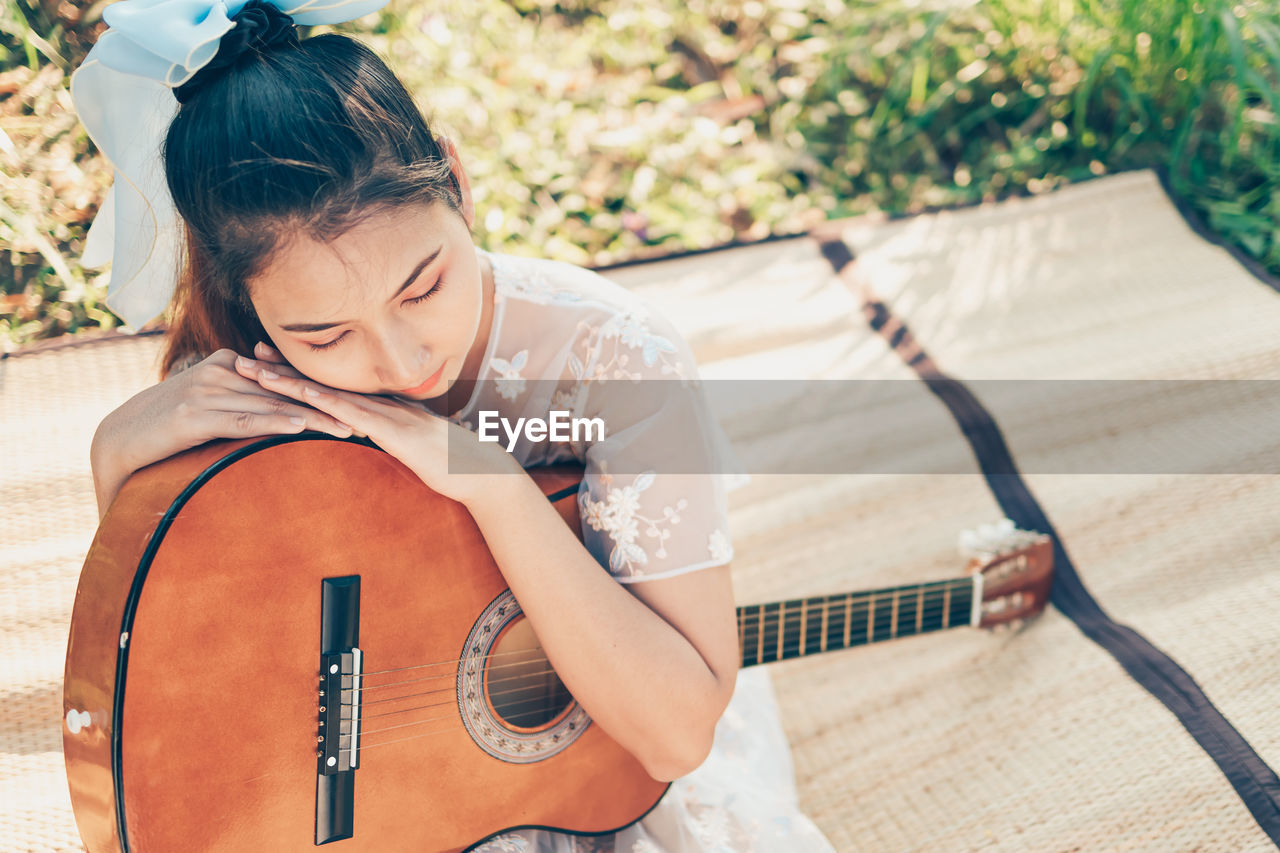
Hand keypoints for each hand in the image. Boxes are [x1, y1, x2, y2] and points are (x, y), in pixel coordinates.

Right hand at [90, 345, 354, 517]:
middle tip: (368, 417)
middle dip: (328, 404)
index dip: (322, 391)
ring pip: (271, 405)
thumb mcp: (213, 408)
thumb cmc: (171, 428)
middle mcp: (221, 372)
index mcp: (228, 365)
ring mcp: (207, 392)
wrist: (120, 439)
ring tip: (348, 430)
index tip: (359, 403)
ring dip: (312, 417)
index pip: (284, 379)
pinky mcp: (194, 416)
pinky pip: (243, 420)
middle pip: (285, 390)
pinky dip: (273, 423)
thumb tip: (288, 414)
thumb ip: (246, 403)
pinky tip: (301, 428)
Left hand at [237, 343, 523, 505]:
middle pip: (325, 381)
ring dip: (292, 382)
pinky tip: (301, 396)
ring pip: (332, 393)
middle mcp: (383, 402)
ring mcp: (389, 414)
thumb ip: (389, 440)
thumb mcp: (411, 449)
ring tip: (257, 372)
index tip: (267, 359)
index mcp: (384, 406)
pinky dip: (327, 403)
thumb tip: (366, 443)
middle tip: (246, 353)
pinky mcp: (395, 433)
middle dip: (285, 367)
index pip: (334, 385)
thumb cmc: (451, 465)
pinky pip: (355, 415)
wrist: (483, 473)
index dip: (299, 370)